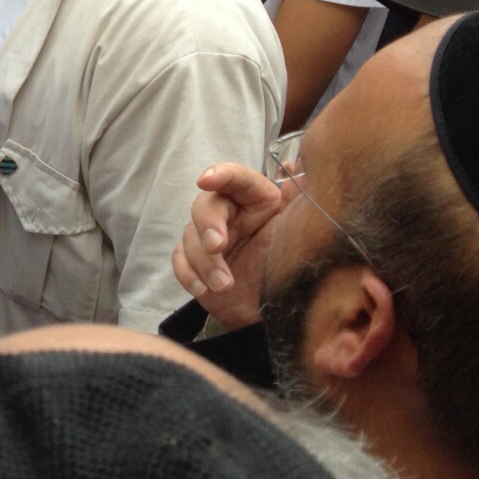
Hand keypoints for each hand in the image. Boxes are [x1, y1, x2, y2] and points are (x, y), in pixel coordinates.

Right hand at [169, 163, 284, 330]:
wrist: (275, 312)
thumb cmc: (291, 270)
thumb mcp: (299, 234)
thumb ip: (296, 200)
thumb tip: (294, 167)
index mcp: (257, 200)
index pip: (237, 179)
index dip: (221, 175)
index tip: (206, 180)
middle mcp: (231, 213)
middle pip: (205, 205)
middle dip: (207, 226)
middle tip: (217, 247)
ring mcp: (209, 236)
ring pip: (190, 235)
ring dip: (205, 262)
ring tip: (224, 285)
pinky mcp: (195, 259)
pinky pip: (180, 259)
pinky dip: (189, 274)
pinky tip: (204, 289)